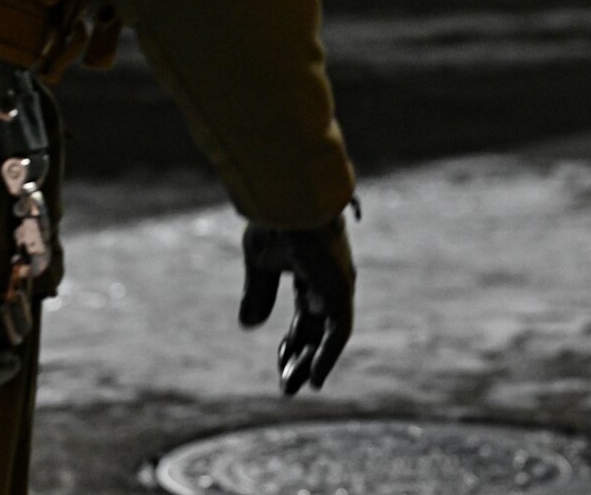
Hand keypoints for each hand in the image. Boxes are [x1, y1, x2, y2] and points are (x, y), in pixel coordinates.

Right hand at [239, 215, 354, 394]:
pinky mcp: (341, 290)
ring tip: (292, 388)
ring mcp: (337, 285)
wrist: (288, 201)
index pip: (307, 315)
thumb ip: (258, 293)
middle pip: (317, 328)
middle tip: (287, 387)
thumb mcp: (260, 262)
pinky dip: (327, 356)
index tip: (282, 363)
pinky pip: (338, 332)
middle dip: (302, 358)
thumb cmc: (275, 221)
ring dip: (311, 363)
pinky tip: (316, 378)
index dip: (294, 342)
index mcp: (311, 272)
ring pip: (328, 335)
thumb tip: (249, 326)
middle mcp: (328, 281)